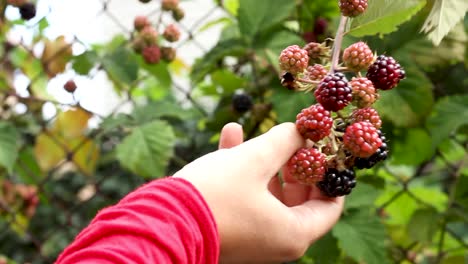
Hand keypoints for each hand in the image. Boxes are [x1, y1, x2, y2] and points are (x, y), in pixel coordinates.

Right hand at [174, 123, 343, 263]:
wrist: (161, 222)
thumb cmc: (214, 194)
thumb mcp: (254, 160)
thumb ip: (283, 141)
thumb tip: (300, 130)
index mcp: (293, 233)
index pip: (330, 205)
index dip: (331, 173)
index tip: (324, 148)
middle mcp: (276, 241)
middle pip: (300, 198)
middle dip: (296, 163)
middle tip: (292, 138)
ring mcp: (253, 236)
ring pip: (270, 194)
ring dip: (264, 160)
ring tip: (257, 130)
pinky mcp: (231, 227)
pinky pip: (246, 196)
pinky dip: (243, 170)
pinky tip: (230, 134)